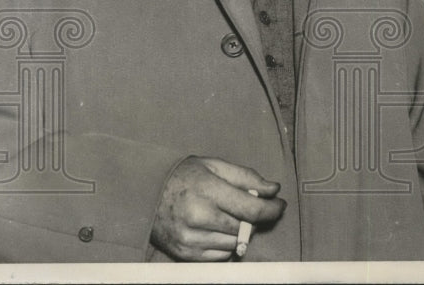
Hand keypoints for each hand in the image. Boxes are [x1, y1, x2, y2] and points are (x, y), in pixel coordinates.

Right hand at [150, 156, 285, 260]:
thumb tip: (274, 190)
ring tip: (230, 215)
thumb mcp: (214, 165)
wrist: (142, 193)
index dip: (273, 209)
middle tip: (251, 206)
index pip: (252, 209)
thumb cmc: (183, 175)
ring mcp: (190, 239)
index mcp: (208, 190)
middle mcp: (198, 217)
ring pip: (235, 244)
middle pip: (245, 227)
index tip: (280, 205)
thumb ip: (247, 177)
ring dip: (240, 232)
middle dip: (255, 218)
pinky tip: (218, 229)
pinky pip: (220, 256)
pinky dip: (226, 245)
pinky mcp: (184, 254)